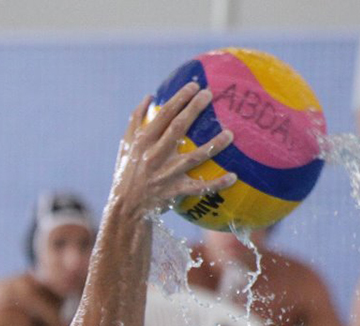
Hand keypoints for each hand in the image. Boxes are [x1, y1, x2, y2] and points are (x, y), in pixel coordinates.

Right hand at [111, 82, 236, 215]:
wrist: (125, 206)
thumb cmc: (126, 172)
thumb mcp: (126, 146)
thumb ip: (136, 120)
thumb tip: (150, 97)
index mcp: (143, 143)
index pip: (162, 116)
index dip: (179, 99)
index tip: (194, 86)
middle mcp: (154, 156)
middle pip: (177, 128)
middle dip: (194, 109)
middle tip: (209, 95)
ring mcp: (166, 174)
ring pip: (193, 158)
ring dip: (213, 145)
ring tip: (230, 133)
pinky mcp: (174, 190)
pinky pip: (199, 187)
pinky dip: (216, 184)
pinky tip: (233, 176)